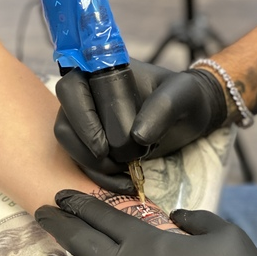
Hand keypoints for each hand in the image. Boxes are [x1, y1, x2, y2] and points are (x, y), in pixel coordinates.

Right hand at [54, 60, 226, 193]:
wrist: (190, 116)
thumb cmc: (185, 97)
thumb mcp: (182, 95)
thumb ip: (163, 107)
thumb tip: (136, 136)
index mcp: (101, 71)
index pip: (71, 90)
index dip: (82, 120)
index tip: (103, 147)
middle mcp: (88, 94)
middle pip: (66, 123)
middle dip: (88, 151)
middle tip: (119, 164)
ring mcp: (88, 120)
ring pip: (70, 146)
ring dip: (94, 167)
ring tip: (126, 175)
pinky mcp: (94, 143)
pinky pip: (85, 161)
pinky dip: (101, 177)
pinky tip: (125, 184)